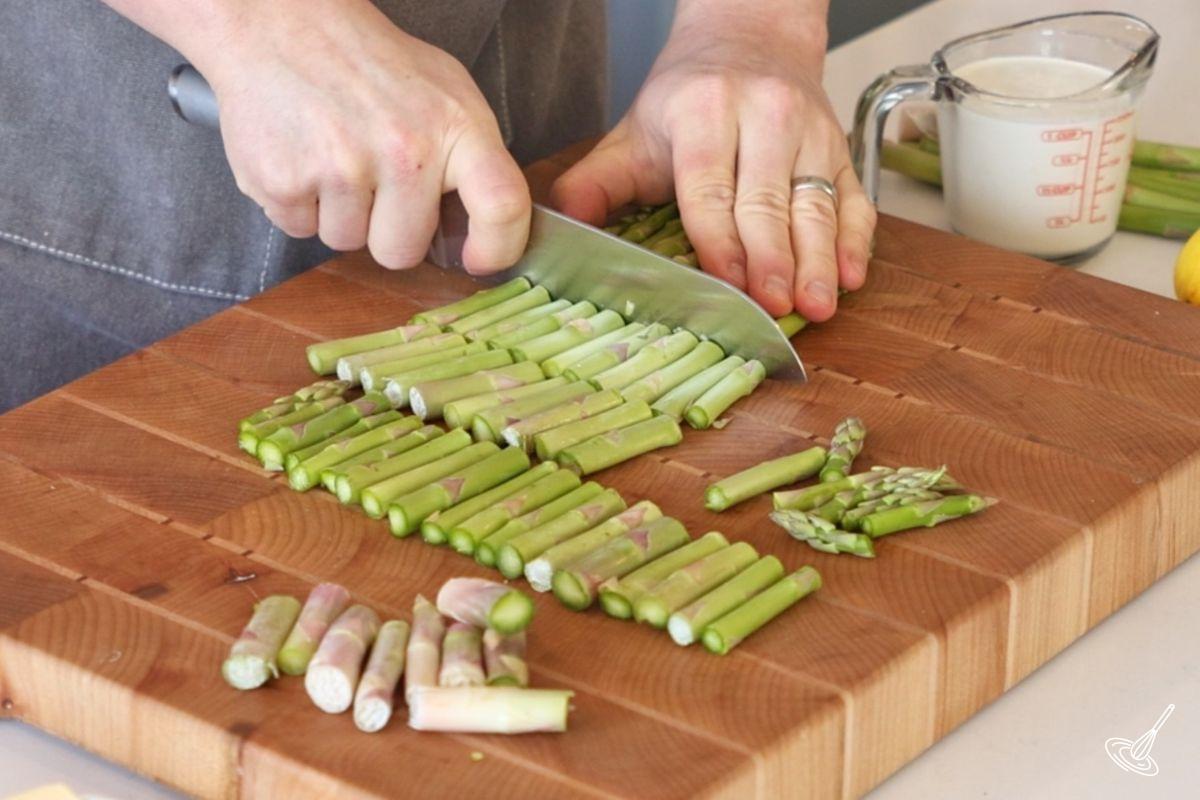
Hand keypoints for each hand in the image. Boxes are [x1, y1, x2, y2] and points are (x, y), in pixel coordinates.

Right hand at [179, 0, 529, 272]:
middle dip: (384, 229)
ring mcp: (342, 166)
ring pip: (347, 244)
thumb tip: (484, 231)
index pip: (502, 205)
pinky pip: (301, 229)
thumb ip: (470, 158)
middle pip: (403, 252)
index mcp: (456, 126)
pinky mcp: (285, 180)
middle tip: (371, 178)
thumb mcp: (445, 91)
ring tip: (332, 155)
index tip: (477, 258)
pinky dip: (298, 203)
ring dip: (338, 214)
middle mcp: (405, 149)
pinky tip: (302, 156)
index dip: (497, 248)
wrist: (281, 23)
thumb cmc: (369, 64)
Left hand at [551, 1, 872, 319]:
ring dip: (820, 259)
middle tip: (775, 306)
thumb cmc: (688, 99)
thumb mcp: (633, 132)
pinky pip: (854, 197)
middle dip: (773, 258)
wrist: (751, 39)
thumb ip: (595, 182)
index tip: (727, 281)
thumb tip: (557, 227)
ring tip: (817, 304)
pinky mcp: (840, 149)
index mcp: (704, 112)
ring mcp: (811, 132)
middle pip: (768, 200)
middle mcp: (765, 116)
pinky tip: (851, 274)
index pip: (711, 186)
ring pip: (817, 203)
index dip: (719, 238)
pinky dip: (856, 239)